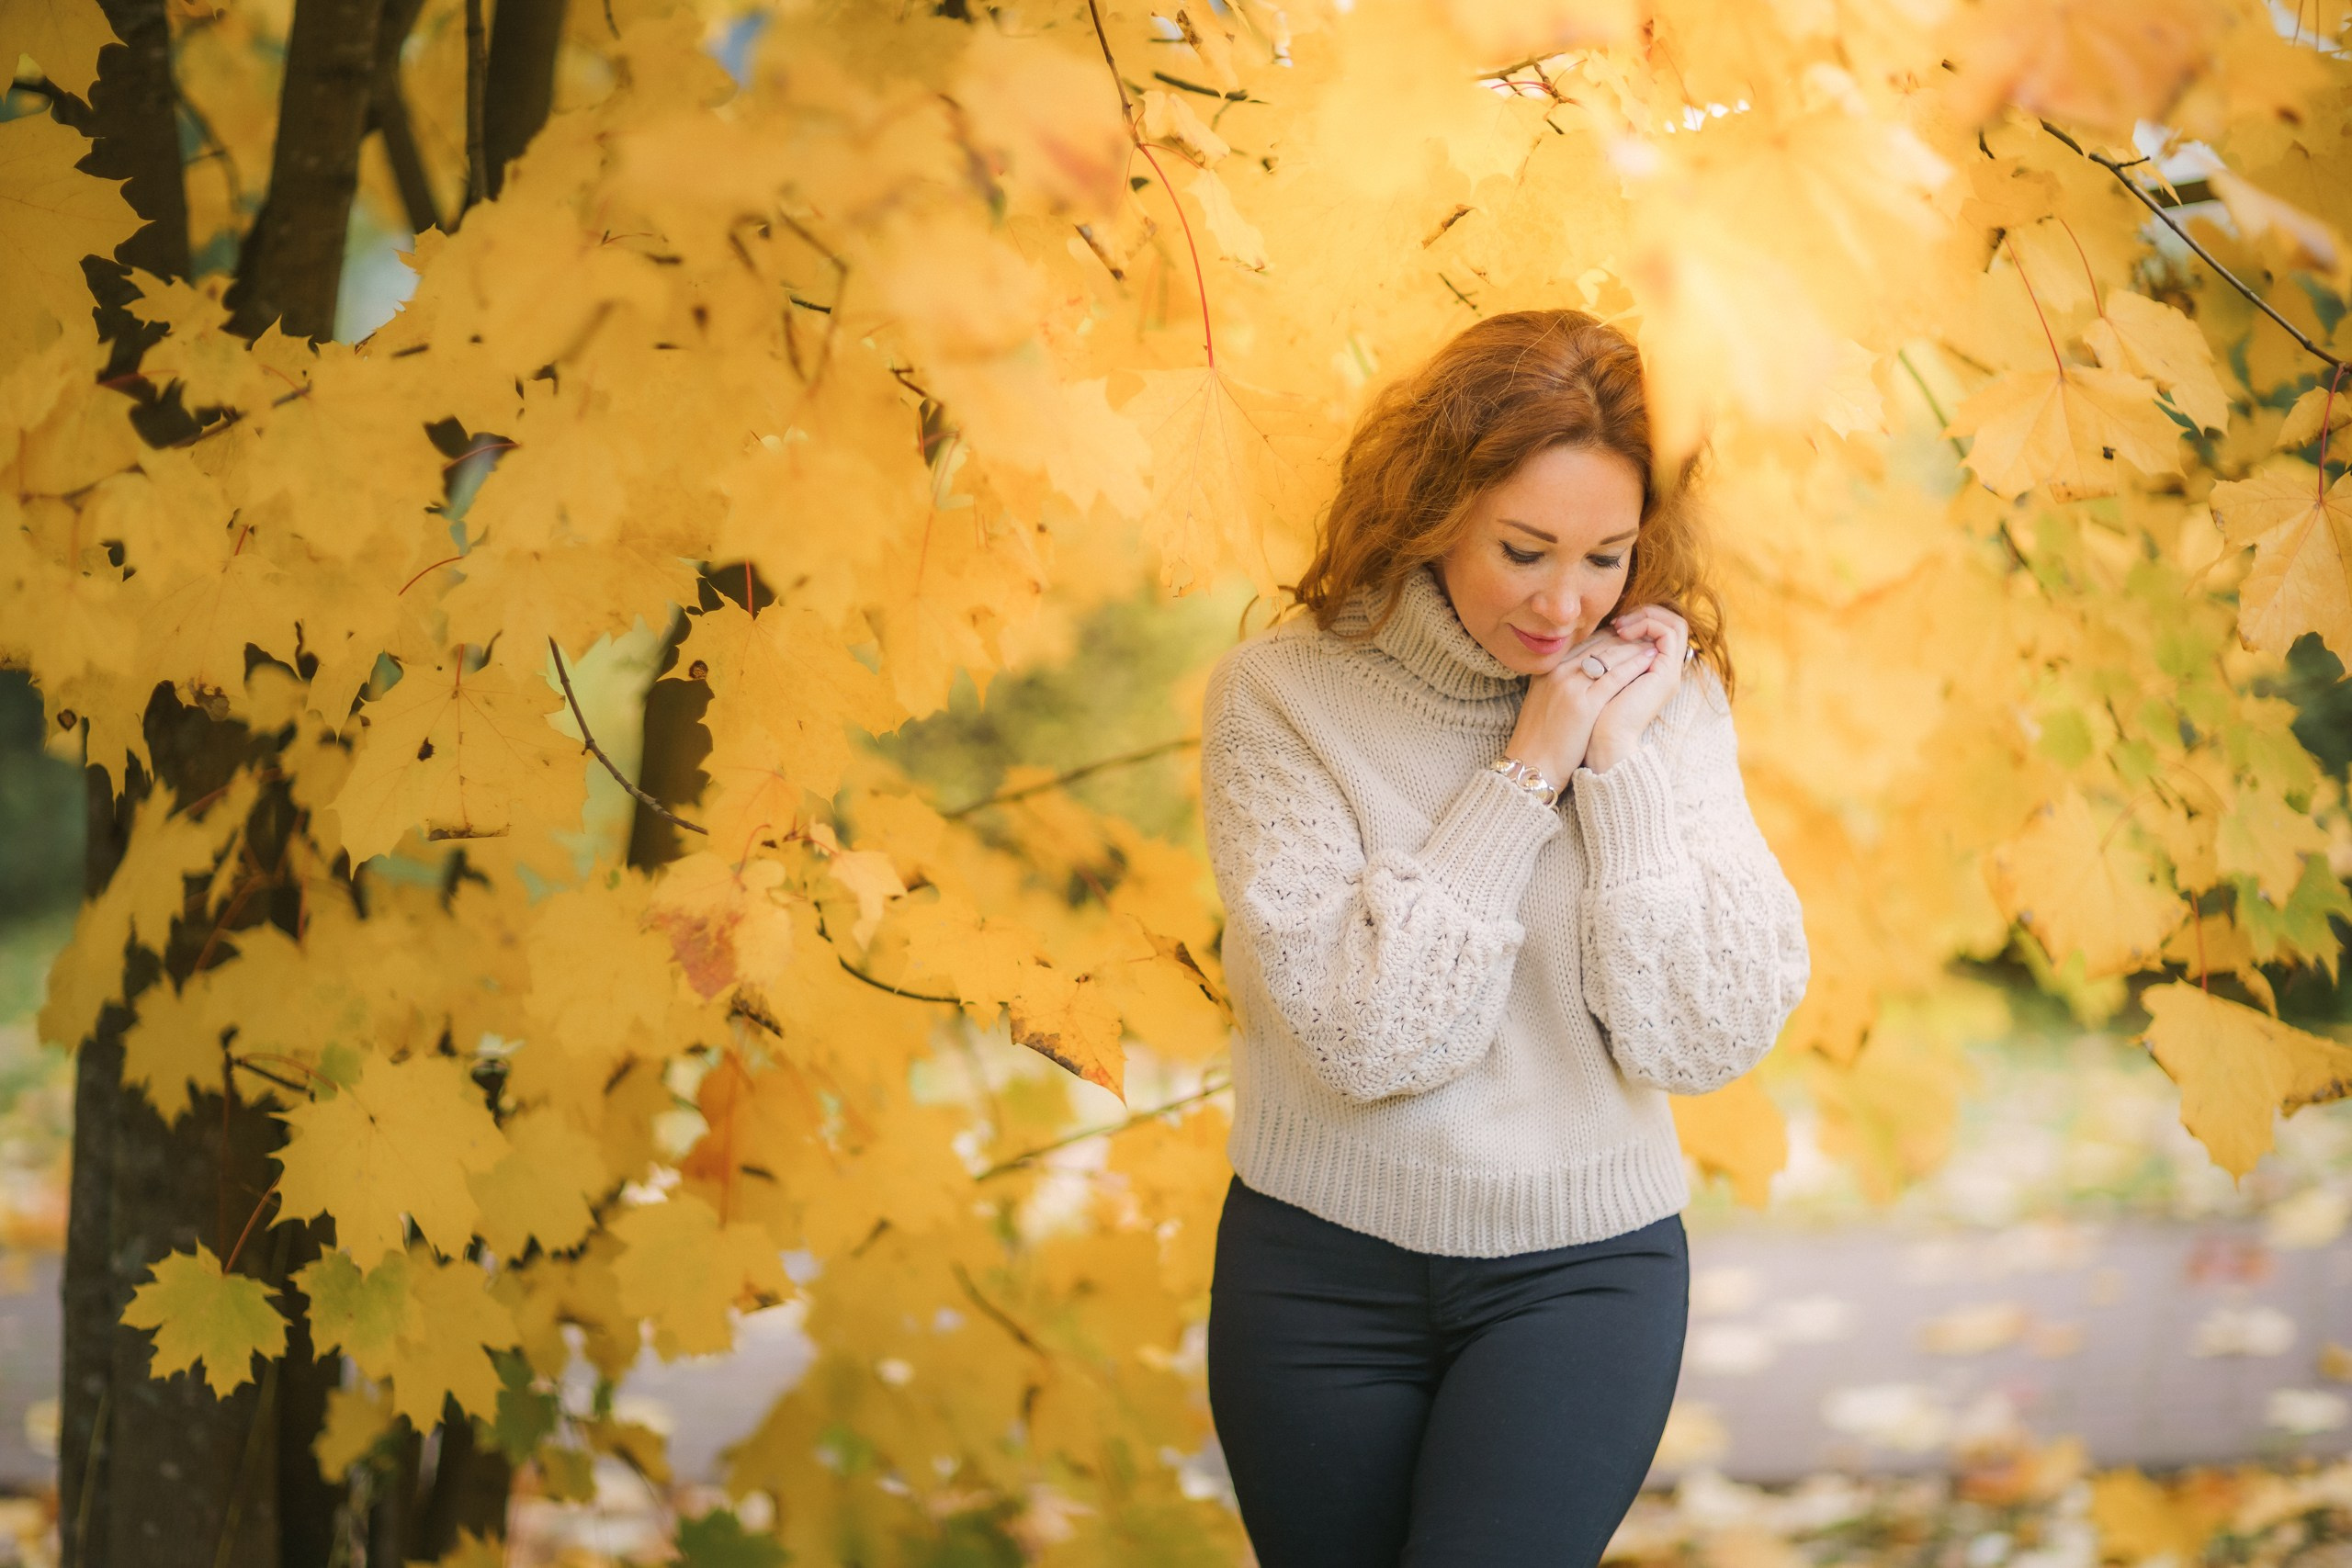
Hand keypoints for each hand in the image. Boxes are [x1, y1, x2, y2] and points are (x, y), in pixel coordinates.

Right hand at [1501, 630, 1656, 785]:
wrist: (1532, 765)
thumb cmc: (1541, 739)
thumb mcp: (1544, 701)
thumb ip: (1560, 682)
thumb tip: (1585, 673)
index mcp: (1547, 669)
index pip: (1584, 642)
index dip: (1609, 636)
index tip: (1627, 635)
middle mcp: (1557, 672)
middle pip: (1598, 644)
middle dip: (1625, 637)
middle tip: (1646, 634)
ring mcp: (1570, 686)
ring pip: (1609, 655)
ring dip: (1634, 647)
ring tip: (1653, 642)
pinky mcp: (1585, 703)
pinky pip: (1616, 676)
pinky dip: (1636, 664)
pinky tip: (1650, 659)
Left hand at [1585, 603, 1688, 773]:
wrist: (1603, 740)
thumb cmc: (1594, 714)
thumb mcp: (1600, 676)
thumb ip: (1607, 655)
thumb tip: (1599, 630)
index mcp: (1651, 671)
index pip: (1658, 631)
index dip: (1638, 619)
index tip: (1610, 624)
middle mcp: (1664, 670)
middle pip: (1672, 624)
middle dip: (1644, 613)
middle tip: (1617, 621)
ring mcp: (1669, 672)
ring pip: (1675, 624)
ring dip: (1646, 616)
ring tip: (1619, 625)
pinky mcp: (1667, 674)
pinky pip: (1669, 634)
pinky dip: (1649, 624)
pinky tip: (1623, 632)